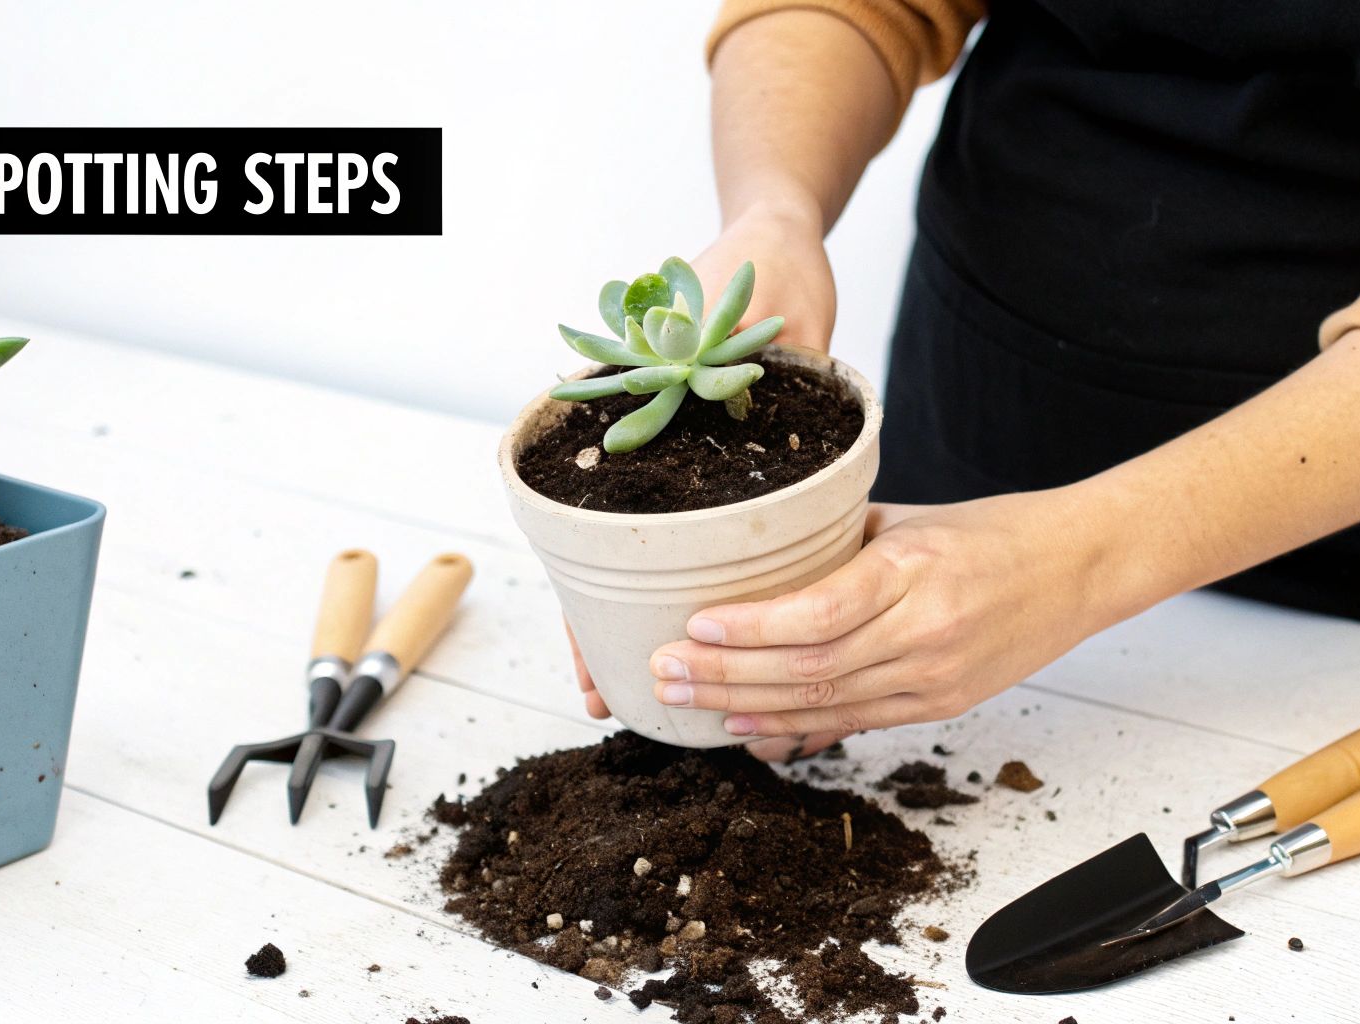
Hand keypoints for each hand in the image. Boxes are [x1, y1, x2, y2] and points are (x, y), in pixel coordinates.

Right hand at [563, 203, 838, 720]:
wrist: (778, 238)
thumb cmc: (760, 264)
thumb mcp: (750, 306)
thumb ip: (736, 354)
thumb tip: (724, 402)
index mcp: (628, 402)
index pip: (584, 506)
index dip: (581, 585)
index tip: (587, 647)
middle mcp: (640, 434)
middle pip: (604, 543)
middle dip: (599, 620)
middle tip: (603, 689)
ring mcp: (672, 453)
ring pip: (645, 548)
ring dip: (634, 610)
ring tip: (634, 680)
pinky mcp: (710, 461)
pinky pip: (695, 532)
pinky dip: (692, 576)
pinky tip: (701, 625)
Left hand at [647, 491, 1127, 755]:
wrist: (1079, 568)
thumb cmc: (991, 533)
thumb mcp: (910, 519)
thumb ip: (837, 546)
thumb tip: (758, 564)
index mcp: (913, 570)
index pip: (821, 611)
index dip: (753, 627)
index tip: (695, 625)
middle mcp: (924, 631)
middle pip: (809, 668)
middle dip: (726, 676)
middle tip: (664, 672)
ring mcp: (934, 677)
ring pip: (824, 704)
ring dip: (747, 708)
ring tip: (686, 699)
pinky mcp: (940, 706)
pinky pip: (853, 723)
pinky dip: (794, 730)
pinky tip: (745, 729)